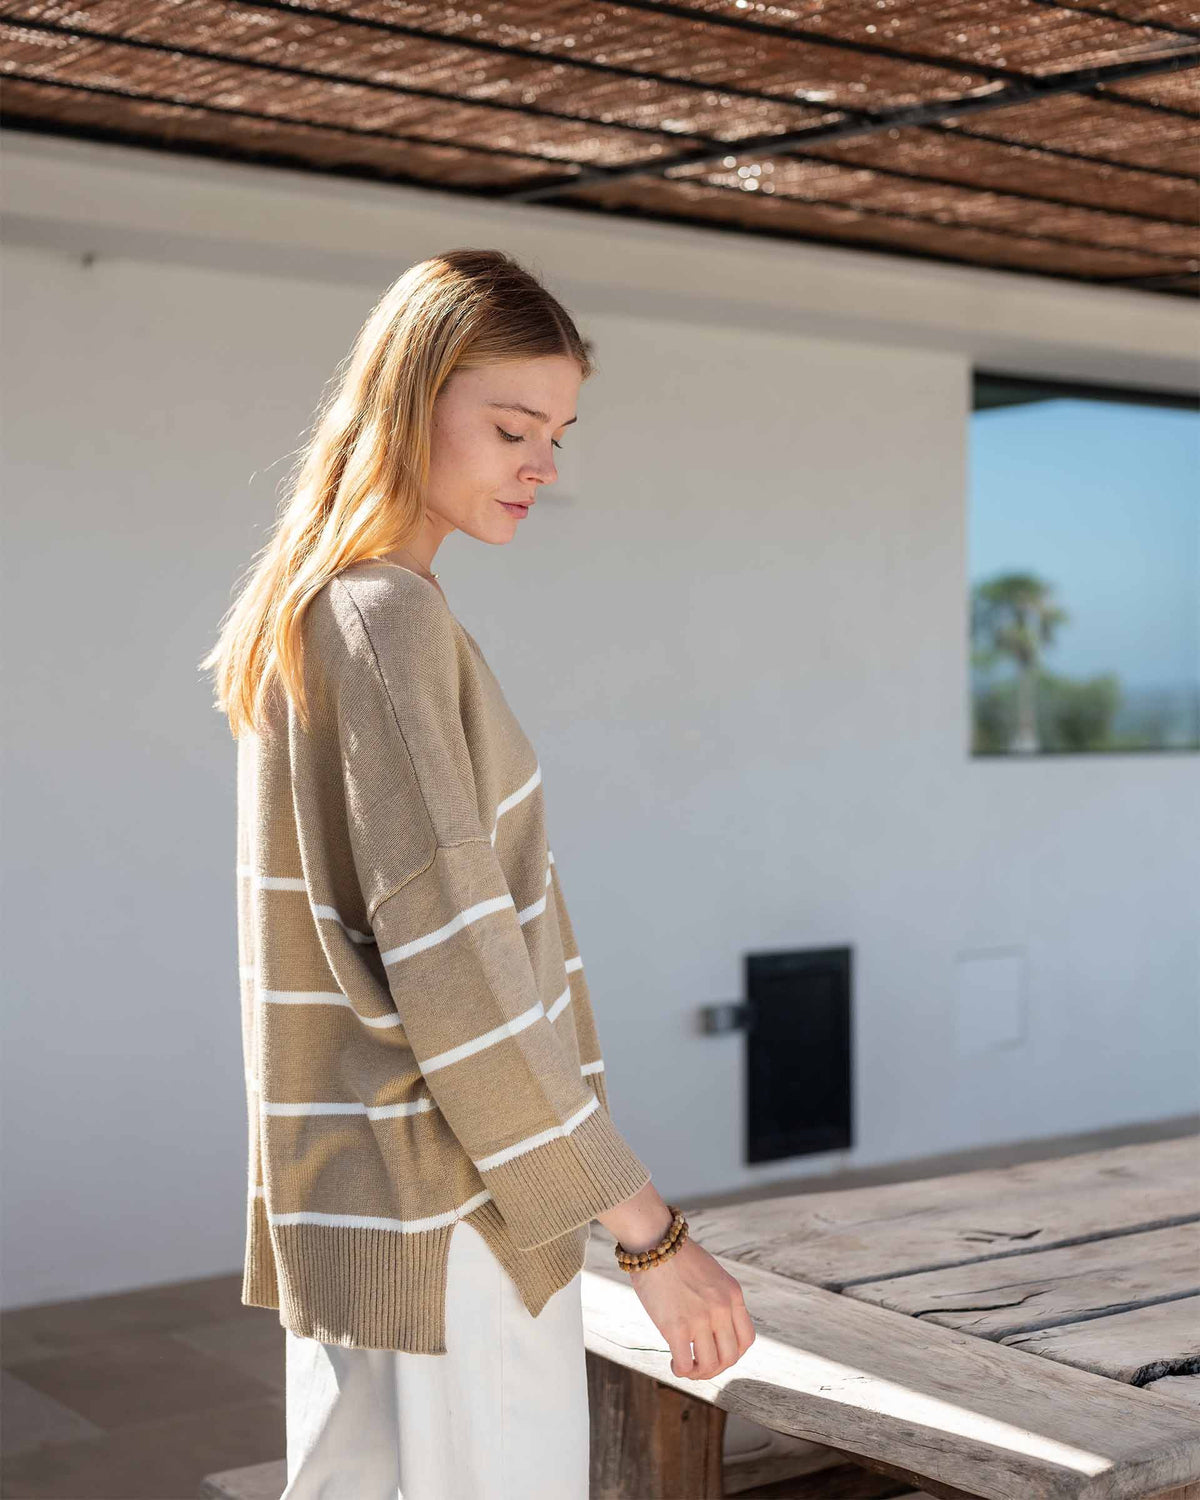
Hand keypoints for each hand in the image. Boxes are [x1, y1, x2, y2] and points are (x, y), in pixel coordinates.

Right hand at [627, 1235, 755, 1379]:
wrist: (654, 1242)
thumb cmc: (677, 1256)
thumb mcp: (711, 1274)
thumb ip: (718, 1299)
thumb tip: (713, 1329)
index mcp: (733, 1295)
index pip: (746, 1339)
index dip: (733, 1353)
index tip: (717, 1352)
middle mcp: (722, 1309)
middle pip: (730, 1357)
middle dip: (715, 1367)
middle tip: (700, 1365)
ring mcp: (701, 1320)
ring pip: (710, 1365)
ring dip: (698, 1373)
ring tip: (686, 1367)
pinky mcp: (677, 1328)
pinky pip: (685, 1364)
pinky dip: (681, 1370)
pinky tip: (673, 1363)